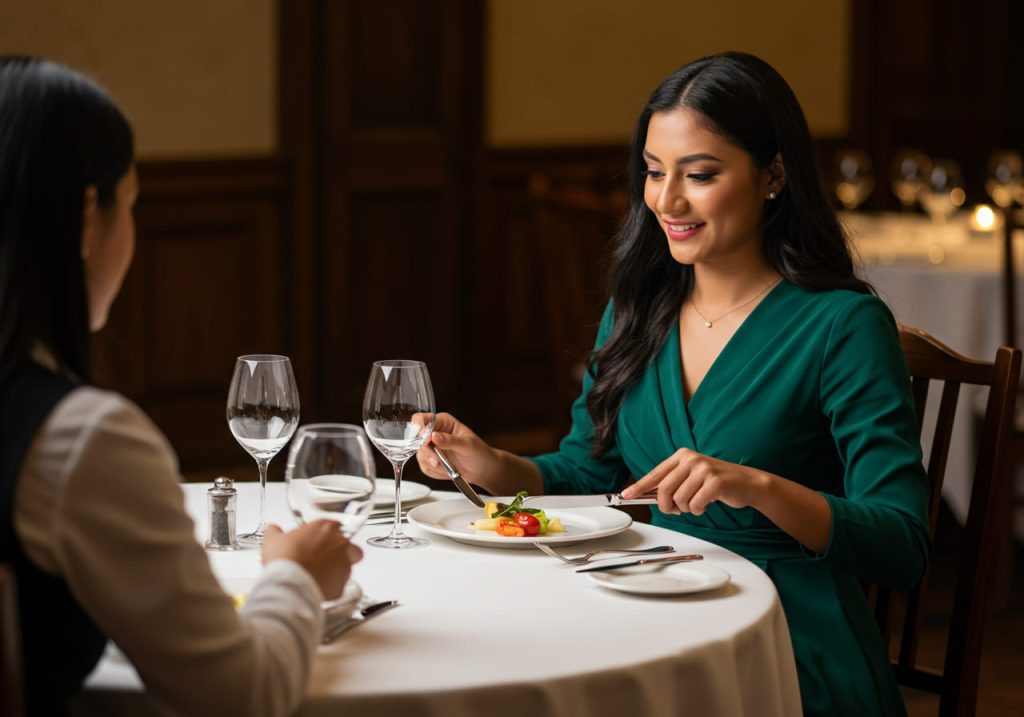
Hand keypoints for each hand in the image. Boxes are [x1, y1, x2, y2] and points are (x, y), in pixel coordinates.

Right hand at [262, 521, 362, 599]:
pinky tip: (316, 586)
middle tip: (322, 558)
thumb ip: (276, 531)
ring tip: (316, 575)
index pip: (334, 526)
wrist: (289, 584)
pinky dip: (330, 586)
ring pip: (347, 566)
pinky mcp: (342, 584)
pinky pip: (339, 585)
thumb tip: (273, 530)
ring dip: (335, 569)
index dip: (325, 535)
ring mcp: (344, 564)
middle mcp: (341, 544)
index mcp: (327, 527)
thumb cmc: (286, 559)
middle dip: (339, 552)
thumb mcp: (273, 540)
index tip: (316, 541)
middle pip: (348, 546)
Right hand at [415, 412, 502, 489]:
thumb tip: (434, 436)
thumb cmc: (479, 452)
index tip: (425, 440)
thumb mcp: (467, 445)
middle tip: (437, 461)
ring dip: (434, 464)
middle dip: (428, 453)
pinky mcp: (429, 461)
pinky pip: (425, 467)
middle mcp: (433, 433)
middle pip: (416, 440)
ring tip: (449, 466)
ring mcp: (430, 448)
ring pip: (420, 455)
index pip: (421, 419)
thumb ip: (450, 441)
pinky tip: (448, 470)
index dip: (418, 428)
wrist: (482, 469)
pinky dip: (436, 471)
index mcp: (442, 422)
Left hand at [622, 448, 770, 515]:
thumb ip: (672, 483)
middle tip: (676, 510)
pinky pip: (695, 505)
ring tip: (697, 502)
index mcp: (682, 455)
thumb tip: (646, 495)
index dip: (639, 486)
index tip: (626, 495)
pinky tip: (707, 504)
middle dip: (667, 506)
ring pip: (679, 500)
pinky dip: (699, 510)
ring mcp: (703, 469)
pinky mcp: (715, 481)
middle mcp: (691, 459)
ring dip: (687, 508)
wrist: (747, 483)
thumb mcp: (692, 477)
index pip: (655, 474)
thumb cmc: (716, 483)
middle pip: (664, 490)